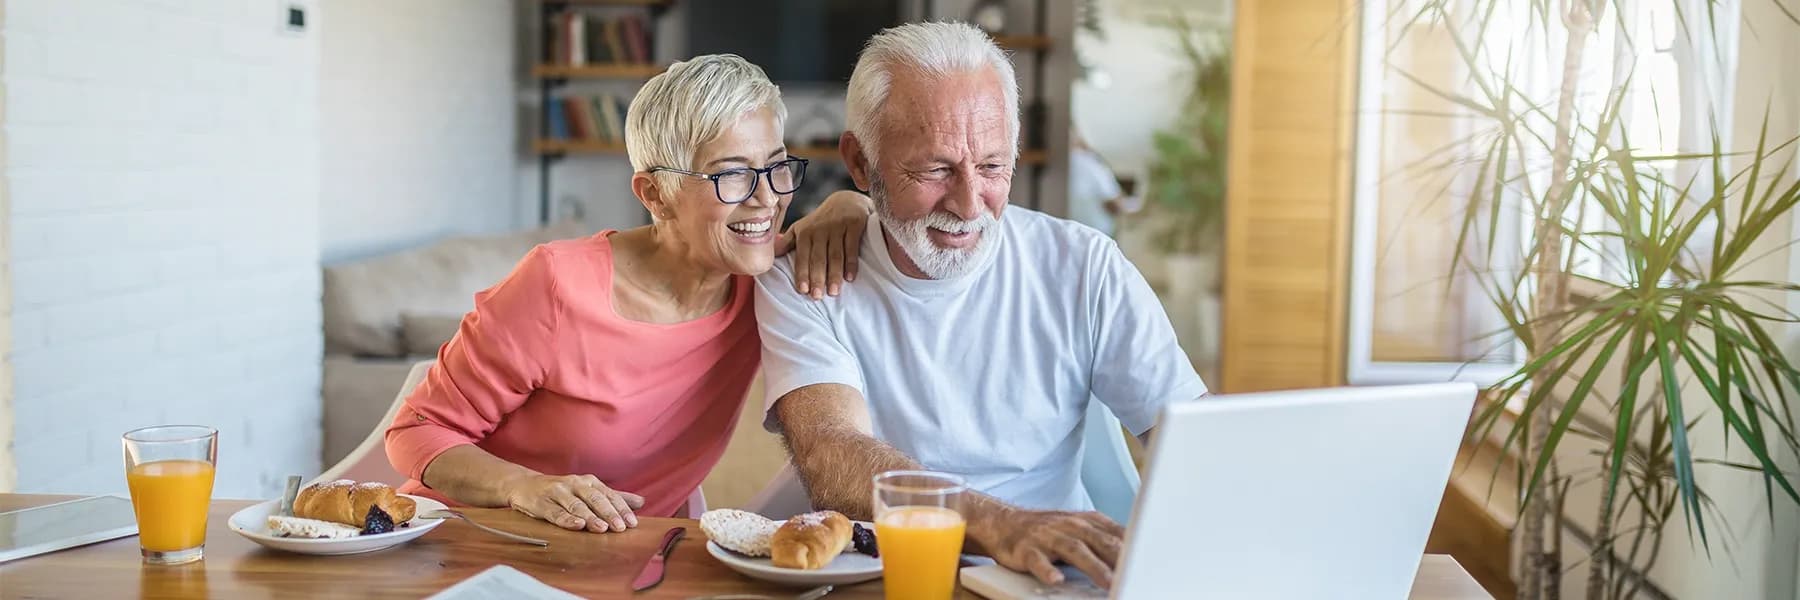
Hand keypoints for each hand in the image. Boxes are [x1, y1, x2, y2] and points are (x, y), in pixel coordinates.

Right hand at [504, 474, 644, 532]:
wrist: (524, 485)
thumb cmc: (562, 491)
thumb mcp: (589, 490)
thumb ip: (614, 496)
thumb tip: (641, 502)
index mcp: (589, 482)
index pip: (609, 495)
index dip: (621, 508)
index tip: (633, 522)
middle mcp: (575, 484)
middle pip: (595, 499)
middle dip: (609, 513)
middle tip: (621, 527)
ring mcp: (558, 492)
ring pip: (577, 505)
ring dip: (590, 517)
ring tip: (602, 528)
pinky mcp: (542, 503)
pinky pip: (555, 512)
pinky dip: (566, 519)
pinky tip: (577, 525)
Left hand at [777, 190, 872, 299]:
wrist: (846, 200)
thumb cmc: (821, 220)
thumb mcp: (802, 228)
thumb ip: (788, 242)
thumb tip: (772, 256)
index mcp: (805, 232)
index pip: (802, 256)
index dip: (802, 273)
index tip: (803, 290)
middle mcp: (820, 229)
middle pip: (818, 258)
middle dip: (817, 278)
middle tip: (817, 297)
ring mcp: (837, 227)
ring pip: (835, 255)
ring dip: (834, 274)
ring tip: (833, 292)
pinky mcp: (854, 224)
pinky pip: (852, 247)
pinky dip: (851, 263)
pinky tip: (850, 278)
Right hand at [976, 508, 1125, 588]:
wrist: (1004, 522)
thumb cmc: (1049, 531)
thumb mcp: (1080, 529)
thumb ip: (1106, 539)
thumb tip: (1138, 555)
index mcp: (1087, 522)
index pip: (1117, 534)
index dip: (1136, 548)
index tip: (1153, 563)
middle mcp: (1070, 526)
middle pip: (1101, 541)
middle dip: (1121, 559)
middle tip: (1138, 576)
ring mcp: (1048, 537)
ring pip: (1075, 550)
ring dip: (1094, 567)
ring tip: (1109, 583)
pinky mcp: (1027, 549)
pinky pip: (1038, 560)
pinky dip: (1048, 570)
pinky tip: (1056, 579)